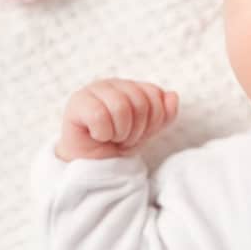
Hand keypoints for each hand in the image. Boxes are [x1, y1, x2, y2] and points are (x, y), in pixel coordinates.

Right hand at [55, 79, 179, 160]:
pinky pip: (99, 115)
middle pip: (140, 102)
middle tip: (123, 138)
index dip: (152, 121)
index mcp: (132, 86)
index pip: (155, 94)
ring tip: (111, 137)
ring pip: (120, 107)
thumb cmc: (117, 144)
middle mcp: (114, 84)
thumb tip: (172, 95)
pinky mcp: (78, 102)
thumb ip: (164, 115)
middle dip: (136, 130)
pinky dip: (102, 133)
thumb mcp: (147, 132)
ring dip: (119, 132)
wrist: (92, 165)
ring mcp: (95, 90)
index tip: (139, 133)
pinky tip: (96, 135)